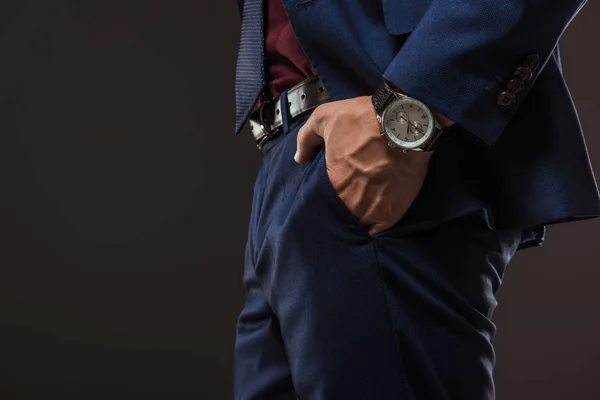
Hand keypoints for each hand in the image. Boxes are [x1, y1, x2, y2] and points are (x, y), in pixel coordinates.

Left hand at [294, 95, 433, 235]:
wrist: (406, 124)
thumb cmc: (366, 119)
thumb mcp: (325, 118)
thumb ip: (306, 138)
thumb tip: (299, 157)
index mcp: (333, 184)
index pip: (321, 204)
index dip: (323, 202)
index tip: (327, 197)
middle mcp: (351, 202)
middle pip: (340, 216)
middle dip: (340, 212)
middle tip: (343, 205)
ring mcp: (372, 210)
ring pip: (358, 226)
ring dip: (356, 221)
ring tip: (357, 214)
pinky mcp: (393, 213)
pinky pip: (378, 232)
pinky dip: (374, 229)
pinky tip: (372, 223)